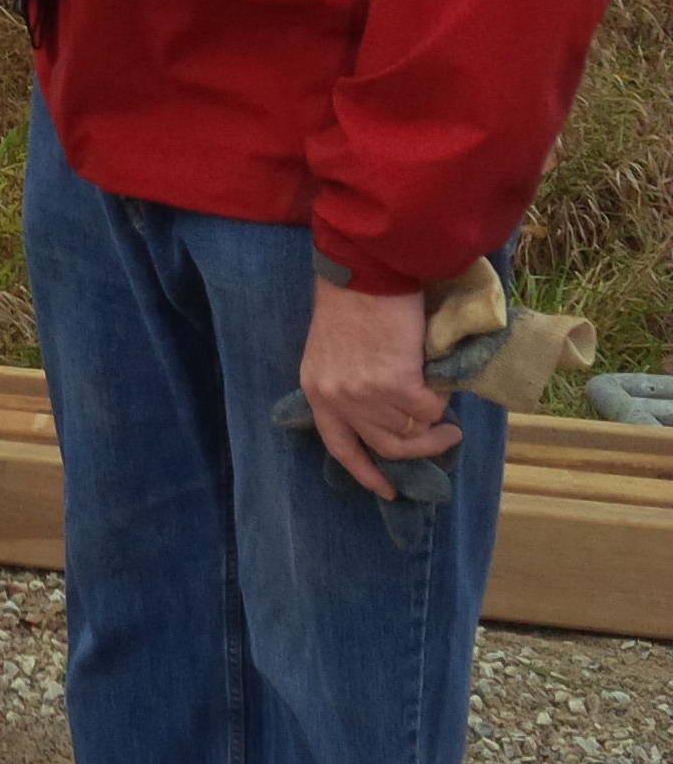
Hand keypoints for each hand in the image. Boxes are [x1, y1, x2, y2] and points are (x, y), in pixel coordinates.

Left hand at [299, 277, 459, 497]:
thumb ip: (351, 383)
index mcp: (317, 391)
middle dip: (421, 449)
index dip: (366, 472)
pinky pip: (430, 408)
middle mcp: (336, 399)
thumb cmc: (352, 302)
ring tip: (445, 405)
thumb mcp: (335, 351)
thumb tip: (389, 414)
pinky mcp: (395, 385)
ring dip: (434, 421)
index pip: (340, 447)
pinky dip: (440, 397)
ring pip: (412, 430)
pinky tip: (440, 379)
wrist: (364, 272)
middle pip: (386, 447)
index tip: (388, 491)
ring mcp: (365, 395)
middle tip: (446, 438)